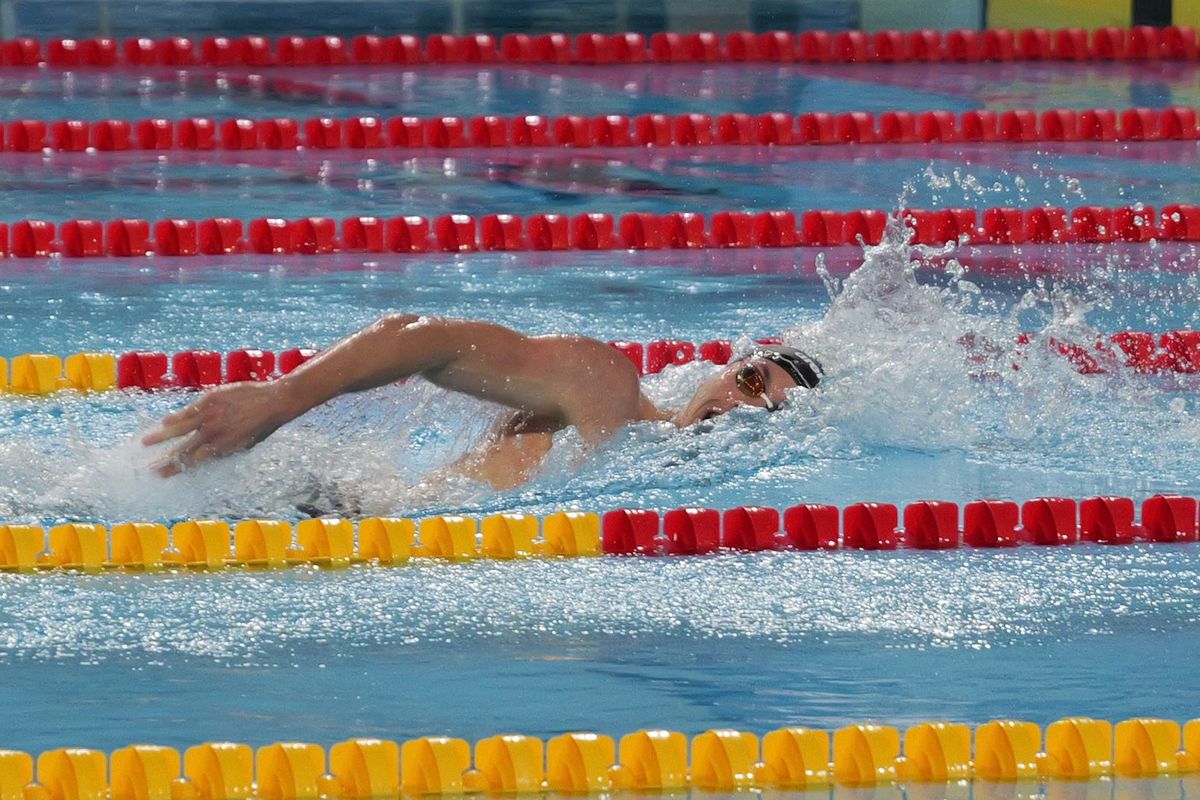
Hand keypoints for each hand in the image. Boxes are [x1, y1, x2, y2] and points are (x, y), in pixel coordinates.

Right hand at [143, 381, 295, 476]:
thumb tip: (208, 455)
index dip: (176, 468)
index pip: (193, 461)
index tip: (161, 474)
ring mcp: (211, 416)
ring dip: (161, 437)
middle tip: (148, 468)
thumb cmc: (263, 425)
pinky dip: (176, 417)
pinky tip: (164, 422)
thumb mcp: (245, 444)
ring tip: (145, 443)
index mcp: (223, 448)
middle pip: (183, 450)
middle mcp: (214, 434)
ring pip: (180, 429)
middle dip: (164, 460)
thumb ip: (225, 449)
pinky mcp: (211, 400)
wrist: (275, 402)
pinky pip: (189, 410)